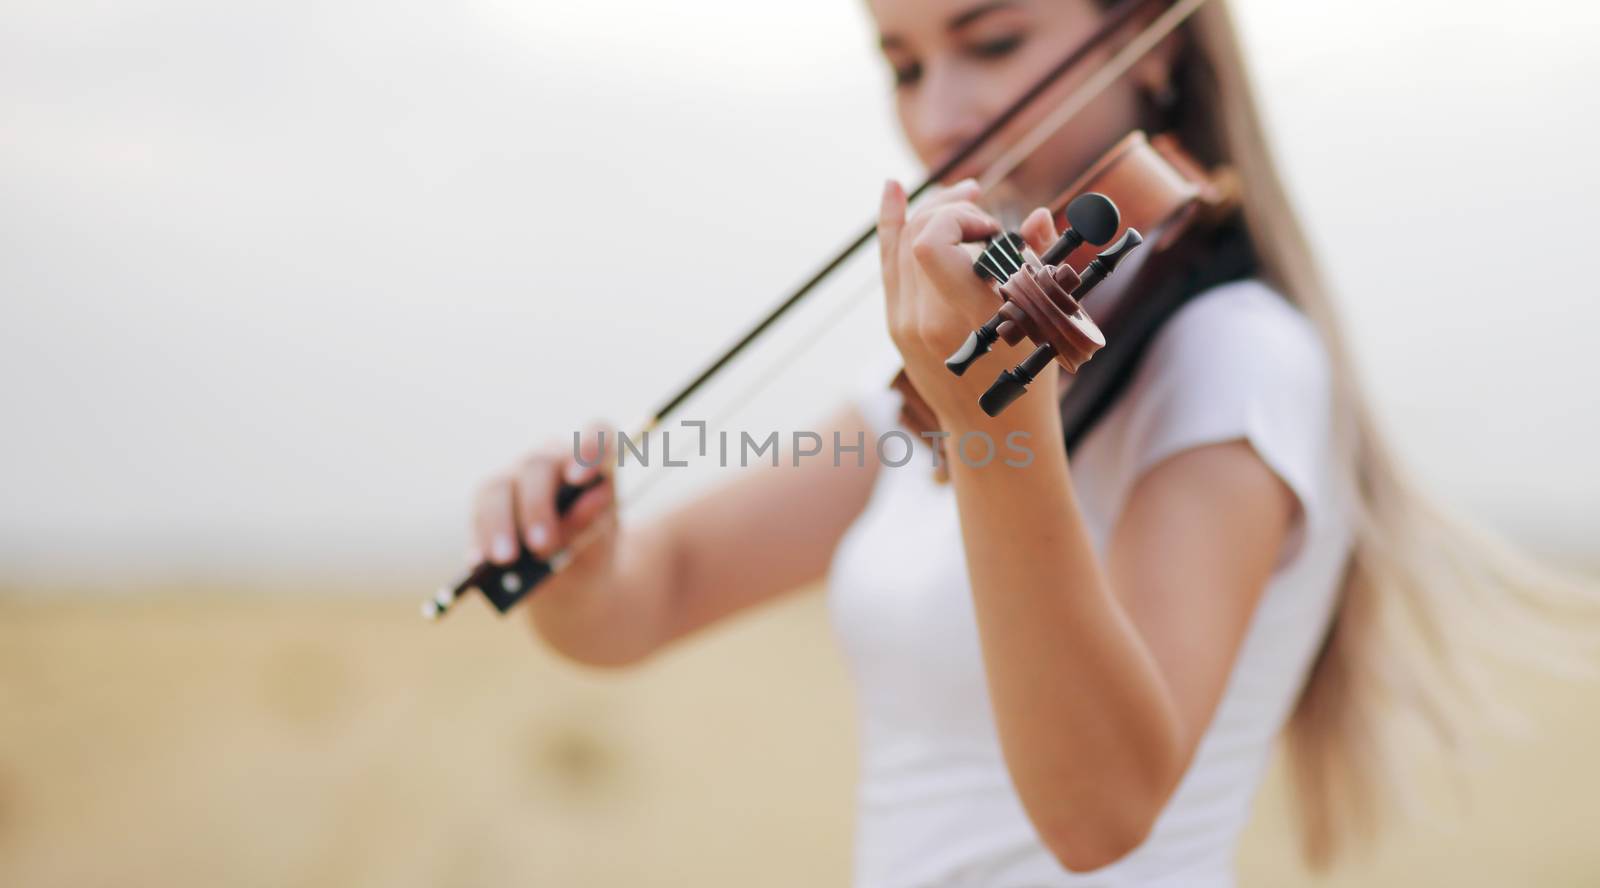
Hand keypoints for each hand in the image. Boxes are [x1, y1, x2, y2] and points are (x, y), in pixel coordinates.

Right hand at [470, 422, 618, 587]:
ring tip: (506, 560)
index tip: (579, 479)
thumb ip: (590, 523)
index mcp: (593, 460)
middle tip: (541, 544)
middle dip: (537, 507)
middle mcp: (552, 459)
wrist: (572, 571)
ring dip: (501, 525)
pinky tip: (479, 562)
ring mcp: (516, 475)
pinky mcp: (489, 500)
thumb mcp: (601, 540)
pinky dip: (481, 538)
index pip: (599, 432)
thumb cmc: (592, 547)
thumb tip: (571, 513)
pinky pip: (479, 513)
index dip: (588, 449)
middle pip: (538, 465)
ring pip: (498, 486)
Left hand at [878, 179, 1062, 428]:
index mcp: (964, 317)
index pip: (931, 242)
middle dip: (952, 208)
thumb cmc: (1030, 375)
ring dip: (930, 211)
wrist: (992, 432)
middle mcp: (924, 319)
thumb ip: (1040, 265)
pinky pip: (888, 265)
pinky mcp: (896, 326)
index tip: (994, 229)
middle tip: (986, 214)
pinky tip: (892, 188)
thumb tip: (1039, 214)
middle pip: (915, 234)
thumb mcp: (1044, 322)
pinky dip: (891, 224)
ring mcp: (904, 324)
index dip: (958, 217)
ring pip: (899, 244)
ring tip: (965, 195)